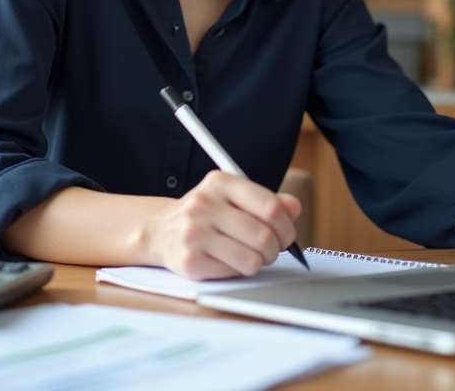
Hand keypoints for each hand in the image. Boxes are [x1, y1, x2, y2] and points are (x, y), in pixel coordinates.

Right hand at [145, 170, 301, 280]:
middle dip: (275, 248)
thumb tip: (293, 207)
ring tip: (249, 254)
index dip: (286, 225)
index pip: (269, 206)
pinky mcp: (190, 261)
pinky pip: (234, 273)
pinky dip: (238, 270)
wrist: (161, 231)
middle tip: (269, 249)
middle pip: (263, 236)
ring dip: (258, 261)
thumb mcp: (233, 197)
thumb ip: (266, 201)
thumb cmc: (205, 214)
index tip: (285, 233)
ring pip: (252, 259)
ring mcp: (194, 233)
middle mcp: (203, 204)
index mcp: (219, 182)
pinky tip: (227, 260)